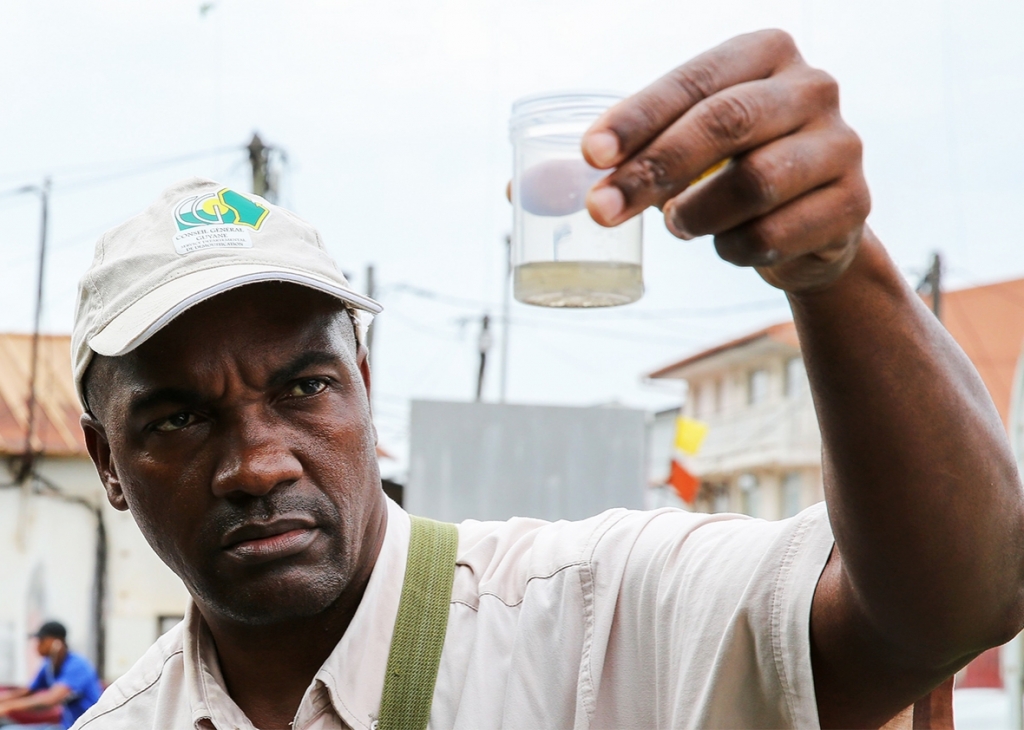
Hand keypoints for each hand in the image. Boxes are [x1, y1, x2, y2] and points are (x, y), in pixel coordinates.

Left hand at [582, 29, 869, 292]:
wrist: (811, 223)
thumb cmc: (730, 171)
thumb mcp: (679, 147)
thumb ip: (616, 158)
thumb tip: (523, 188)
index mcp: (764, 54)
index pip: (693, 82)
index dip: (638, 118)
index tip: (589, 155)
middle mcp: (813, 86)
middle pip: (726, 122)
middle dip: (653, 170)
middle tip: (600, 209)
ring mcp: (841, 143)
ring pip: (755, 182)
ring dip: (698, 213)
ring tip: (677, 225)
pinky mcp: (855, 203)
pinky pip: (779, 232)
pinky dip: (736, 248)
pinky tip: (728, 245)